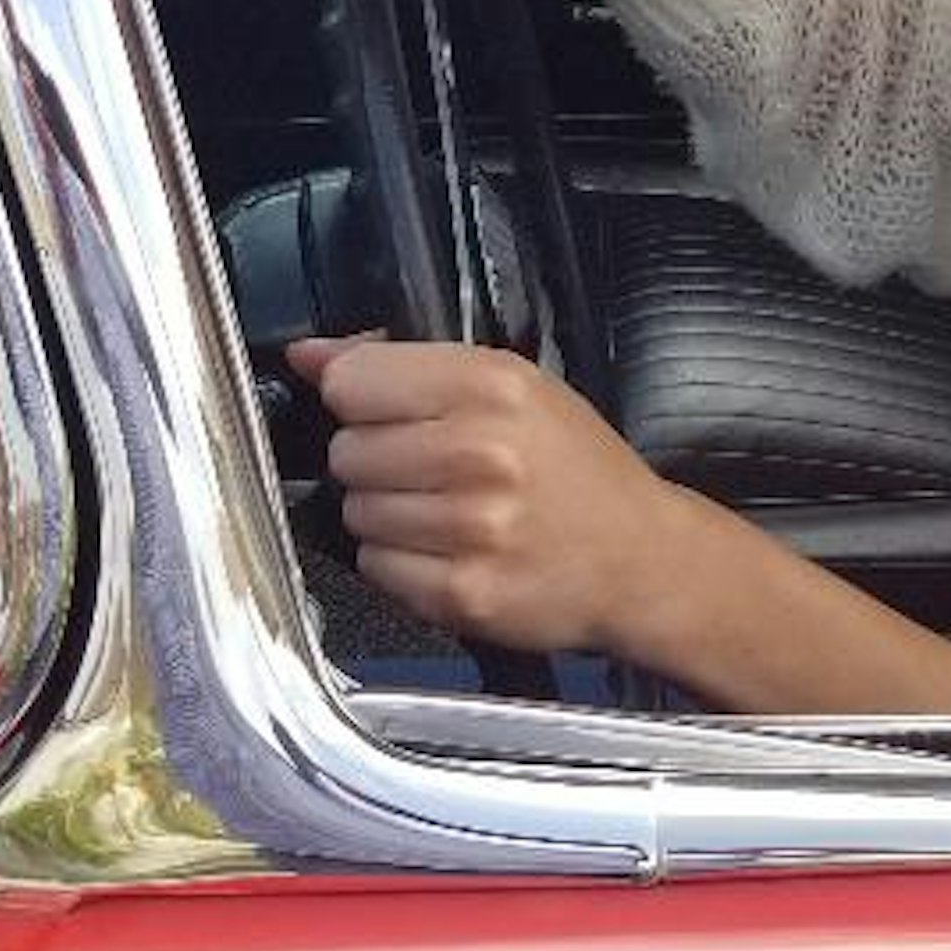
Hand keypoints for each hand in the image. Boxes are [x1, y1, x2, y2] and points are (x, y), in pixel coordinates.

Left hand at [285, 334, 696, 656]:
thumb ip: (406, 365)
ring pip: (356, 513)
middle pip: (347, 452)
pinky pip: (376, 567)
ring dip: (388, 515)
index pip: (352, 382)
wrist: (642, 559)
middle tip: (432, 470)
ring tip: (448, 513)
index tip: (389, 411)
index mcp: (491, 387)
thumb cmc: (577, 471)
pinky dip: (401, 563)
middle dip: (377, 461)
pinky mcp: (460, 593)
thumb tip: (309, 357)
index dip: (362, 399)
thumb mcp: (514, 387)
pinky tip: (450, 551)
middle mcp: (478, 454)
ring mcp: (468, 529)